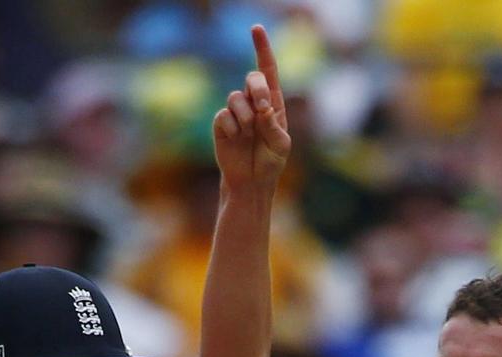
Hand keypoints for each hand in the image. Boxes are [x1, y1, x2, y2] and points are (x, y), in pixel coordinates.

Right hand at [213, 24, 290, 190]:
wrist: (251, 182)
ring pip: (235, 97)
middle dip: (257, 89)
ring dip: (245, 116)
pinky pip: (223, 115)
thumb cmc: (270, 162)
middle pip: (252, 78)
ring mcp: (236, 113)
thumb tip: (261, 108)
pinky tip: (236, 140)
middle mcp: (253, 103)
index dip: (262, 48)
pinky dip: (232, 128)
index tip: (256, 29)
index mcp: (273, 103)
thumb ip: (273, 125)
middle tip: (262, 107)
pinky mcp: (221, 124)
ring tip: (248, 134)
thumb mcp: (280, 145)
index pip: (268, 71)